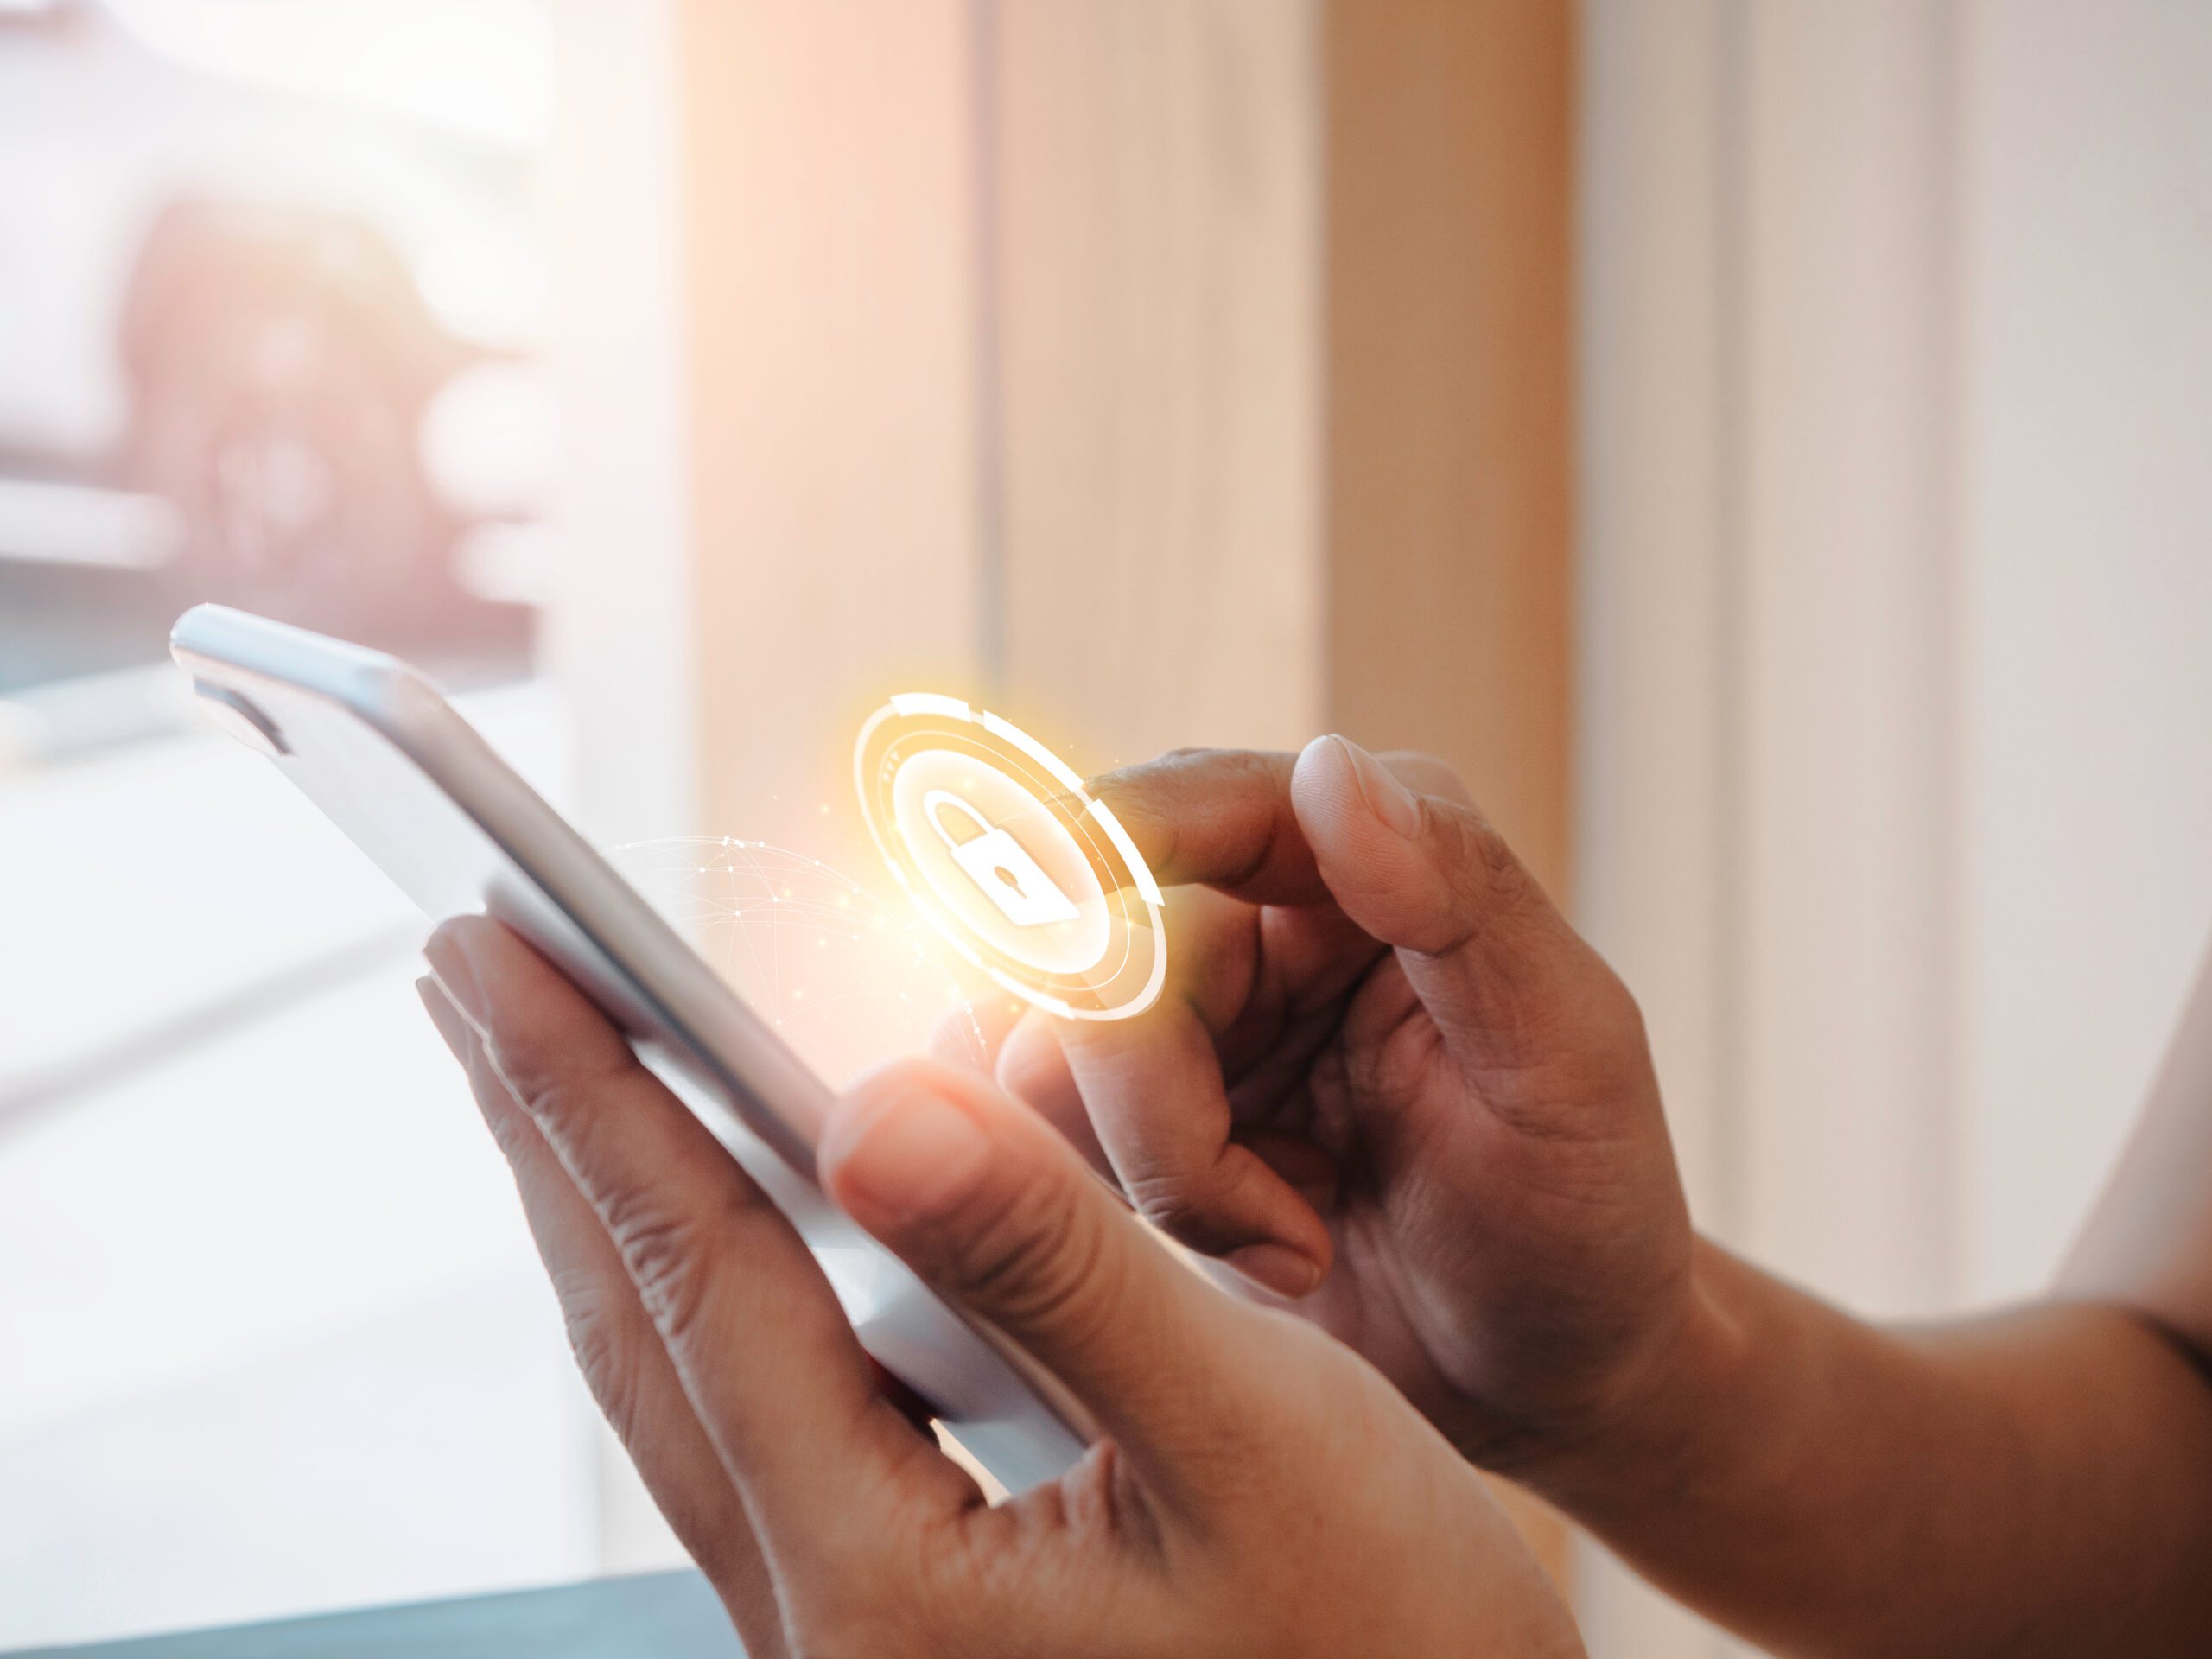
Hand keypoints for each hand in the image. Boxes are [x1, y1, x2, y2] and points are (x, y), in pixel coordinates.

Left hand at [418, 917, 1580, 1657]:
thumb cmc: (1400, 1654)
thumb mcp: (1255, 1435)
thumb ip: (1057, 1269)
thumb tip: (870, 1106)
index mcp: (894, 1583)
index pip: (700, 1280)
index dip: (592, 1091)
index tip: (499, 941)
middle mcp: (839, 1629)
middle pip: (645, 1333)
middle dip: (551, 1135)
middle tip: (470, 977)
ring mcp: (867, 1638)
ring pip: (688, 1386)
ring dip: (617, 1211)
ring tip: (561, 1082)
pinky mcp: (918, 1625)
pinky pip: (766, 1425)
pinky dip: (719, 1293)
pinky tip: (733, 1235)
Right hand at [987, 739, 1695, 1480]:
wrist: (1547, 1378)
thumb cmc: (1587, 1213)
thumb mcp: (1568, 1053)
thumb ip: (1458, 894)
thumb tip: (1329, 768)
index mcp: (1361, 850)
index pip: (1174, 809)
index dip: (1092, 871)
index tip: (1063, 968)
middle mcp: (1258, 911)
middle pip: (1087, 949)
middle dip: (1152, 1103)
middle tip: (1275, 1217)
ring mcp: (1194, 1018)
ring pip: (1049, 1050)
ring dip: (1158, 1171)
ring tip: (1294, 1238)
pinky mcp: (1144, 1118)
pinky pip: (1050, 1131)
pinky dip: (1138, 1209)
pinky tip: (1264, 1245)